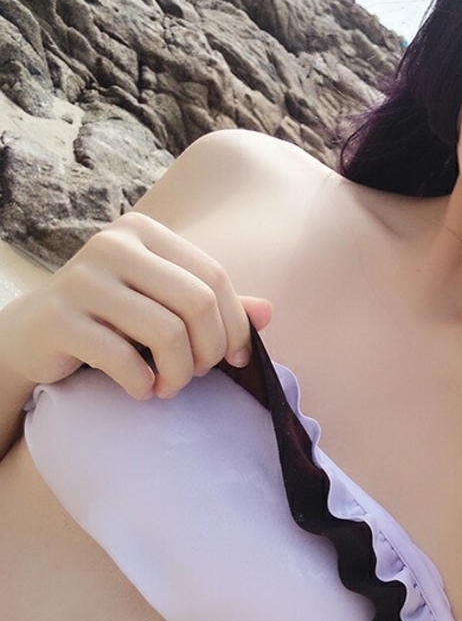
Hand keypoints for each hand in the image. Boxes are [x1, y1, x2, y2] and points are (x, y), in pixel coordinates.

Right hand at [1, 212, 271, 399]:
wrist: (33, 335)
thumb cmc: (111, 319)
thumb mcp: (164, 304)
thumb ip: (214, 305)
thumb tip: (269, 313)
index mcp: (144, 231)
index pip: (215, 278)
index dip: (236, 326)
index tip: (234, 359)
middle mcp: (112, 245)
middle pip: (198, 304)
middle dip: (209, 351)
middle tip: (197, 374)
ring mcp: (81, 279)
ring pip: (166, 333)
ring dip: (179, 374)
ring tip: (169, 386)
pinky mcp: (59, 319)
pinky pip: (124, 359)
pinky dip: (143, 385)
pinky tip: (141, 389)